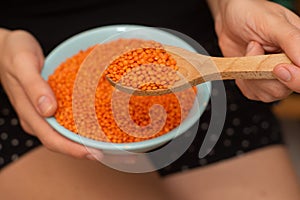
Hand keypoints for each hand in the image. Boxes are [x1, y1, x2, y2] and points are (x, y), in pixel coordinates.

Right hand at [0, 29, 100, 158]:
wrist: (5, 47)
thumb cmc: (13, 52)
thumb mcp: (23, 63)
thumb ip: (34, 86)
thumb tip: (48, 110)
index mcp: (28, 112)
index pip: (51, 139)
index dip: (72, 149)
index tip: (92, 153)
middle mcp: (35, 116)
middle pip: (58, 140)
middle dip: (80, 149)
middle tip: (103, 151)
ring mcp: (40, 112)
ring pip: (61, 132)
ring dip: (80, 139)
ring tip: (101, 140)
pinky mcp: (46, 104)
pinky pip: (63, 119)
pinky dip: (78, 123)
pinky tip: (92, 121)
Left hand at [209, 0, 299, 101]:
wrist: (229, 20)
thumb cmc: (251, 14)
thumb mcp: (273, 22)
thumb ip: (292, 40)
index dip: (295, 78)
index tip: (278, 68)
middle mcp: (291, 64)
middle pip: (286, 88)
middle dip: (265, 73)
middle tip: (256, 49)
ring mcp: (275, 76)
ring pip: (269, 94)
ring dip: (252, 74)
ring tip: (250, 50)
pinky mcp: (259, 83)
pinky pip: (254, 93)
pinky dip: (244, 81)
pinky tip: (244, 63)